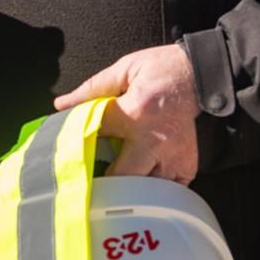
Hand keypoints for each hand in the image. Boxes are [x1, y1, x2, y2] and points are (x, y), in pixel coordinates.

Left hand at [55, 43, 200, 182]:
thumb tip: (62, 104)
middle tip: (96, 176)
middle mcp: (155, 139)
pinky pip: (170, 189)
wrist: (197, 74)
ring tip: (121, 177)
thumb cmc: (159, 70)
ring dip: (131, 186)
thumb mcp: (123, 70)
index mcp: (135, 113)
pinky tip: (145, 177)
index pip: (97, 133)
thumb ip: (91, 90)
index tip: (73, 147)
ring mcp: (173, 155)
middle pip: (122, 176)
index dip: (79, 139)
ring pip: (146, 189)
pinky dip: (156, 187)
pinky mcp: (187, 163)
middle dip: (106, 179)